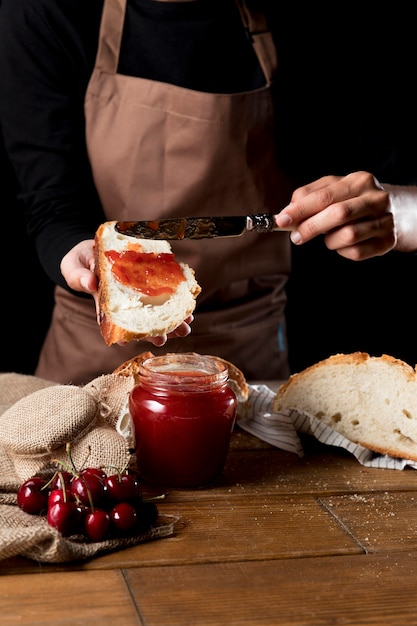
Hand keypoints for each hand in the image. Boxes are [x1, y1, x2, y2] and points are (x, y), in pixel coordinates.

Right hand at [60, 241, 194, 344]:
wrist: (93, 246)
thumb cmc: (80, 260)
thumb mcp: (72, 265)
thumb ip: (78, 275)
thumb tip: (91, 283)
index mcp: (105, 302)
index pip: (115, 322)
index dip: (122, 334)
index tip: (128, 343)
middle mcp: (125, 302)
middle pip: (140, 321)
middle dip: (153, 332)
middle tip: (163, 340)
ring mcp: (138, 293)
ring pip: (156, 311)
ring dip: (171, 321)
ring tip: (185, 329)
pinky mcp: (149, 280)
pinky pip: (164, 291)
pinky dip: (176, 300)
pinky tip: (188, 308)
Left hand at [274, 171, 395, 259]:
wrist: (396, 211)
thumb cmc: (355, 200)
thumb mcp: (335, 189)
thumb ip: (310, 195)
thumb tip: (289, 210)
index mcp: (359, 181)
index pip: (325, 195)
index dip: (301, 209)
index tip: (282, 220)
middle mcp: (375, 198)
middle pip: (338, 214)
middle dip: (311, 227)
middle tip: (296, 237)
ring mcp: (385, 220)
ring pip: (348, 236)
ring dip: (329, 241)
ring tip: (327, 238)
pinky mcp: (387, 242)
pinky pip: (356, 252)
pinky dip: (342, 251)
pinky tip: (343, 244)